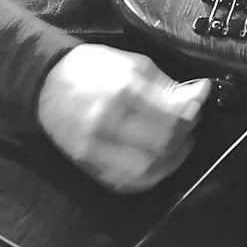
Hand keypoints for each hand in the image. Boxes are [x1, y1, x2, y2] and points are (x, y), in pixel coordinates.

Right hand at [36, 44, 211, 192]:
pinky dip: (150, 177)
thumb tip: (198, 94)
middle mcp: (111, 123)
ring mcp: (98, 149)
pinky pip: (128, 183)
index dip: (193, 109)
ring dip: (173, 160)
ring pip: (149, 169)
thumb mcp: (132, 63)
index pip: (173, 113)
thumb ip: (165, 83)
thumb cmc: (91, 67)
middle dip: (185, 134)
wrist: (46, 83)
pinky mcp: (90, 166)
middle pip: (164, 143)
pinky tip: (158, 163)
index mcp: (123, 91)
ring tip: (178, 144)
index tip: (200, 99)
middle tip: (190, 124)